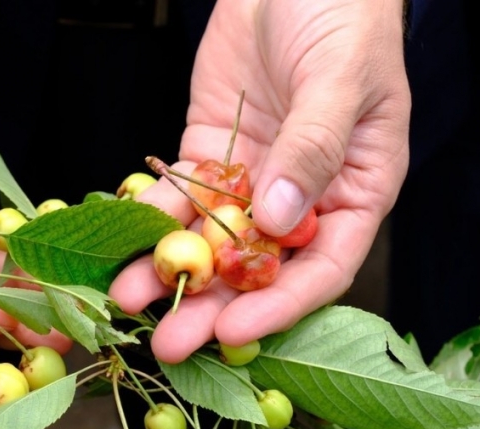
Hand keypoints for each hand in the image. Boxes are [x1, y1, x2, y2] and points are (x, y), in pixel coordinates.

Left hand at [110, 0, 410, 361]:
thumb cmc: (343, 18)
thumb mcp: (341, 78)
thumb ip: (314, 147)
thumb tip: (281, 220)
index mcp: (355, 191)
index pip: (322, 267)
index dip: (280, 306)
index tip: (235, 332)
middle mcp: (302, 198)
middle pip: (257, 269)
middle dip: (212, 307)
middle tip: (170, 345)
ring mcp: (253, 179)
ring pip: (211, 239)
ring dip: (171, 272)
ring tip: (128, 302)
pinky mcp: (211, 154)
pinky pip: (180, 194)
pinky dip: (153, 219)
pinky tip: (124, 247)